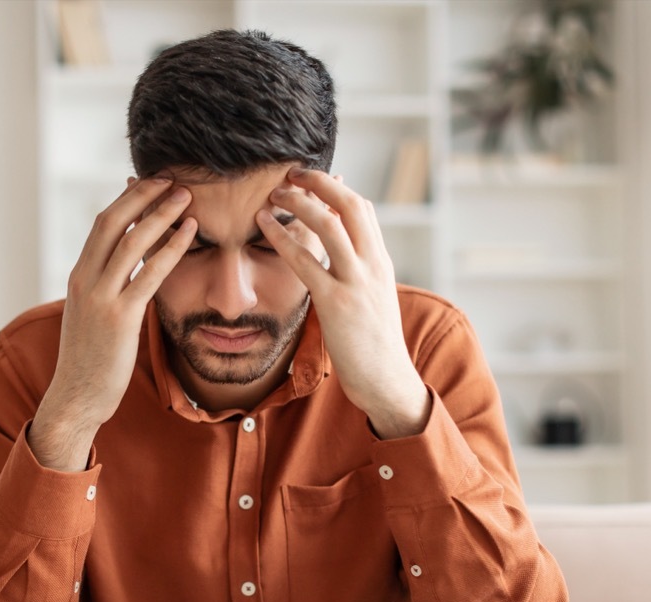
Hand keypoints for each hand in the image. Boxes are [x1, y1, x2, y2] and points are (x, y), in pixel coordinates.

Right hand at [30, 178, 197, 469]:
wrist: (76, 397)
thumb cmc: (91, 361)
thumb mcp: (92, 317)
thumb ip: (106, 290)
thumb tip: (127, 273)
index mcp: (79, 277)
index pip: (103, 225)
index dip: (128, 199)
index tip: (151, 184)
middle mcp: (85, 280)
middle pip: (113, 221)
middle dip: (142, 194)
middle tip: (170, 178)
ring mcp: (101, 297)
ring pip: (132, 241)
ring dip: (161, 214)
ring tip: (186, 197)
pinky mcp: (120, 317)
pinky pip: (149, 273)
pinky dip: (171, 248)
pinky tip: (190, 233)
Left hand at [257, 168, 429, 439]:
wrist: (386, 380)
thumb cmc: (374, 345)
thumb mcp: (375, 300)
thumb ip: (360, 273)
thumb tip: (341, 256)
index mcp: (381, 262)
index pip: (362, 209)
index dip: (335, 188)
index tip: (309, 180)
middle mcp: (373, 265)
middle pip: (349, 204)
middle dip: (319, 181)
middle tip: (290, 173)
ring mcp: (356, 283)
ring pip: (329, 224)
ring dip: (299, 202)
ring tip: (274, 193)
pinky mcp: (336, 303)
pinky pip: (306, 261)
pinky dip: (282, 237)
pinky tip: (264, 226)